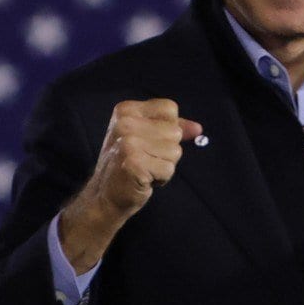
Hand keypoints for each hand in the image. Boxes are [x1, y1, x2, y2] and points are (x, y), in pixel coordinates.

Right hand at [59, 99, 202, 272]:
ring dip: (164, 165)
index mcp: (126, 110)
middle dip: (167, 150)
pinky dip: (161, 178)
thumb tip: (198, 128)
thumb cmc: (129, 164)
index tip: (149, 141)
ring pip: (175, 151)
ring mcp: (128, 142)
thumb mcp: (147, 138)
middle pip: (174, 131)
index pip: (170, 109)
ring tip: (144, 168)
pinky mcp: (133, 162)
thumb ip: (173, 128)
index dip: (168, 129)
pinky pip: (169, 169)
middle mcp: (124, 122)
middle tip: (145, 159)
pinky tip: (144, 179)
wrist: (105, 195)